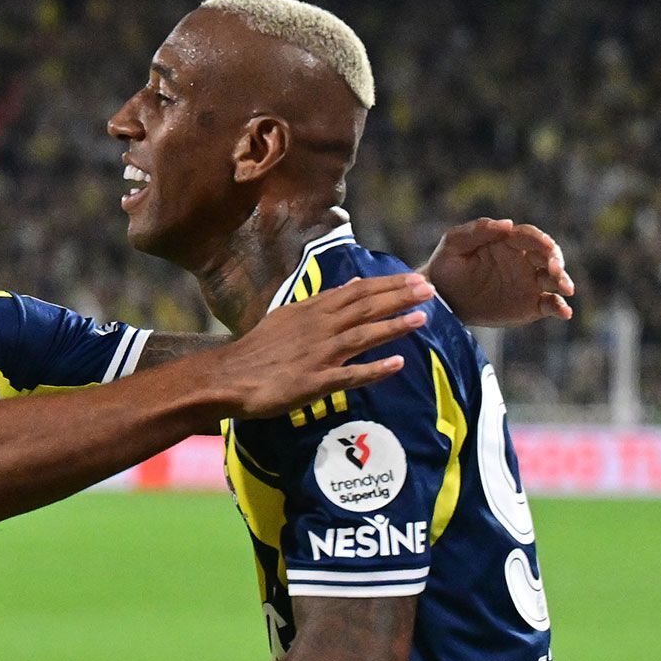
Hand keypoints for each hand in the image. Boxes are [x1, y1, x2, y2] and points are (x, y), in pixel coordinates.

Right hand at [217, 273, 433, 419]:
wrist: (230, 376)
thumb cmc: (260, 348)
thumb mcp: (289, 315)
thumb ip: (323, 301)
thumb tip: (354, 284)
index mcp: (313, 311)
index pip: (358, 292)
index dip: (389, 285)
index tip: (415, 279)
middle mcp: (319, 328)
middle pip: (365, 308)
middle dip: (399, 298)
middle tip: (430, 290)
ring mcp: (318, 354)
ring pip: (362, 335)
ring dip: (392, 326)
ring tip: (422, 318)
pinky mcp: (314, 382)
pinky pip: (349, 375)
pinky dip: (373, 370)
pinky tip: (396, 365)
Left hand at [420, 218, 573, 327]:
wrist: (441, 298)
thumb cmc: (446, 266)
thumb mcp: (454, 244)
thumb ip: (477, 231)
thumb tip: (507, 224)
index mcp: (508, 241)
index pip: (531, 236)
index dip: (540, 240)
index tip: (544, 247)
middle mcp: (524, 260)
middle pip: (549, 256)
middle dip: (556, 261)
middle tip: (555, 270)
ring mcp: (529, 282)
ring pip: (554, 279)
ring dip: (563, 282)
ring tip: (565, 289)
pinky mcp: (530, 304)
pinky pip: (549, 304)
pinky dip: (560, 307)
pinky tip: (564, 312)